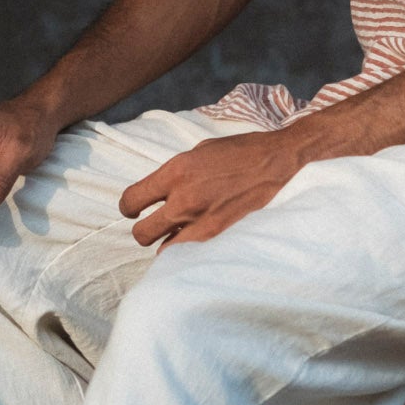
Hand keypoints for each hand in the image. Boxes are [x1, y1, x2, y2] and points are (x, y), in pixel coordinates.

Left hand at [119, 129, 310, 247]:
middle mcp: (184, 198)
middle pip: (141, 233)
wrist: (277, 161)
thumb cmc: (239, 151)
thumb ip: (175, 174)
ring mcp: (202, 220)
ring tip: (174, 233)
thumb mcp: (198, 151)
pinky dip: (184, 251)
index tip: (134, 209)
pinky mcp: (219, 234)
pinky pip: (188, 253)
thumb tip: (160, 191)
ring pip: (163, 250)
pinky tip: (190, 241)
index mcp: (175, 171)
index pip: (131, 200)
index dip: (128, 207)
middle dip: (142, 230)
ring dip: (164, 242)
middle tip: (152, 224)